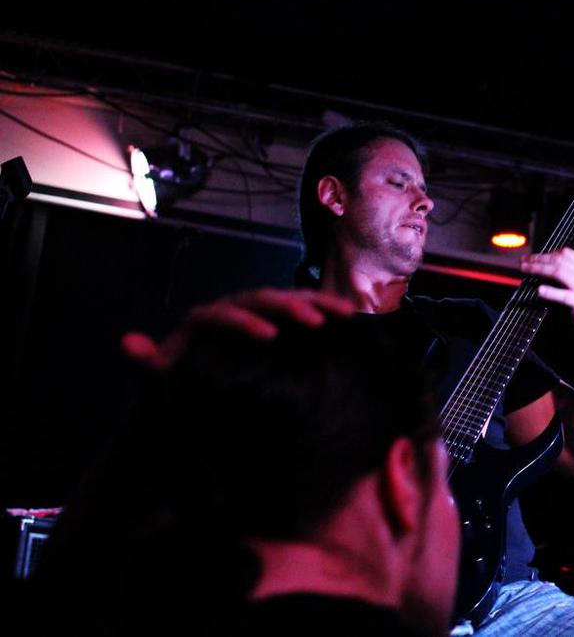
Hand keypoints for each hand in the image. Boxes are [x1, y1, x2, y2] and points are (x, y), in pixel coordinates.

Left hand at [121, 288, 353, 370]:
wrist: (204, 372)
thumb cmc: (187, 373)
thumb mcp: (167, 370)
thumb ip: (152, 359)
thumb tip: (127, 340)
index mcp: (208, 317)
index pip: (227, 313)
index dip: (247, 322)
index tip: (269, 336)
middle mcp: (236, 306)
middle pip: (263, 298)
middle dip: (289, 307)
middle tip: (313, 324)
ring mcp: (261, 309)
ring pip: (288, 297)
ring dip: (315, 303)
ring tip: (339, 314)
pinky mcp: (281, 316)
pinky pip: (305, 304)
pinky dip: (326, 306)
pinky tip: (349, 314)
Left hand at [520, 248, 573, 343]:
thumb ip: (569, 275)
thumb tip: (545, 269)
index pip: (565, 253)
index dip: (546, 253)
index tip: (532, 256)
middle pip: (558, 260)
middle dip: (538, 259)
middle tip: (523, 261)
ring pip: (558, 272)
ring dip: (538, 269)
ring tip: (525, 269)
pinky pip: (563, 295)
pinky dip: (550, 292)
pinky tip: (539, 291)